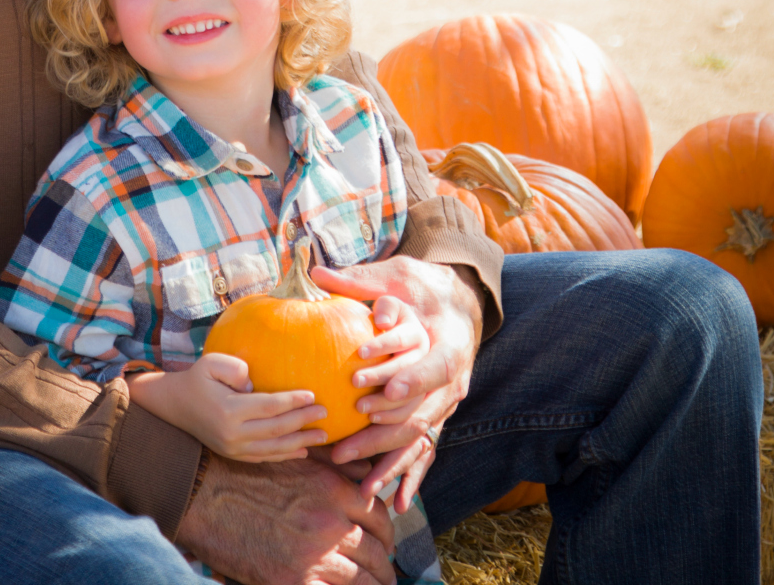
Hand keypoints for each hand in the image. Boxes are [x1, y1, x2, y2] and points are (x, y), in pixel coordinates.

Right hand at [128, 353, 326, 461]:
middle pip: (276, 430)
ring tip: (322, 436)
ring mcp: (232, 449)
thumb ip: (235, 369)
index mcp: (229, 410)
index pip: (268, 407)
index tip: (312, 395)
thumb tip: (254, 384)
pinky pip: (263, 458)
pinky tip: (302, 451)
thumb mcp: (211, 362)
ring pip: (273, 448)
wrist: (174, 404)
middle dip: (303, 422)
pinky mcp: (232, 455)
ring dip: (300, 443)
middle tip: (325, 413)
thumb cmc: (197, 378)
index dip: (292, 402)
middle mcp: (232, 434)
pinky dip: (284, 455)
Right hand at [176, 454, 395, 584]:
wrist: (208, 494)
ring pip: (363, 578)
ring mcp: (315, 554)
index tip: (382, 543)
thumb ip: (335, 465)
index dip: (385, 534)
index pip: (379, 517)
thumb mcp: (297, 458)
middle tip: (383, 573)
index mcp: (335, 490)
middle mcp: (332, 522)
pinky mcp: (295, 581)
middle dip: (383, 564)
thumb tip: (366, 470)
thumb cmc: (249, 471)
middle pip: (376, 550)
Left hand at [314, 258, 482, 502]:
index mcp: (450, 346)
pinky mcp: (438, 414)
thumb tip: (315, 272)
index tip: (380, 394)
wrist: (458, 300)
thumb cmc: (425, 287)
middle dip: (383, 433)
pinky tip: (398, 502)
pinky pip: (426, 450)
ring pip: (419, 438)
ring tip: (363, 486)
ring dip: (390, 462)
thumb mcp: (399, 276)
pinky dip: (413, 476)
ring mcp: (447, 402)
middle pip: (420, 413)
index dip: (408, 381)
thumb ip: (361, 280)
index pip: (432, 368)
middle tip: (345, 449)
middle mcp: (454, 382)